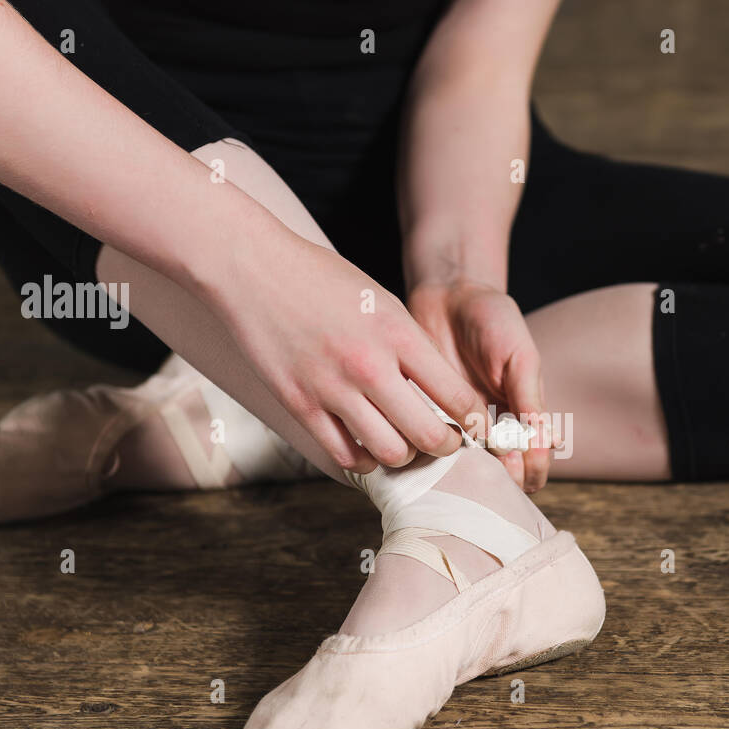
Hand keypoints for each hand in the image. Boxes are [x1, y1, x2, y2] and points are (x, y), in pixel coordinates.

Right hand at [207, 226, 487, 472]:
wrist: (254, 268)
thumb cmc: (323, 280)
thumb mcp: (382, 301)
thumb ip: (412, 347)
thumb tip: (444, 394)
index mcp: (398, 332)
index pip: (456, 395)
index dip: (473, 419)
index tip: (474, 425)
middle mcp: (369, 364)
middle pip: (428, 435)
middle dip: (446, 447)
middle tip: (446, 443)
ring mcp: (332, 388)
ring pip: (389, 453)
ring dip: (405, 455)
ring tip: (406, 444)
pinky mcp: (300, 405)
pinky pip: (345, 455)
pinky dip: (365, 460)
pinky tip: (369, 446)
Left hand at [406, 279, 550, 490]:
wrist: (447, 298)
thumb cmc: (492, 320)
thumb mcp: (519, 353)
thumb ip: (530, 394)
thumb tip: (545, 438)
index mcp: (526, 409)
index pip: (537, 452)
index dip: (534, 467)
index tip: (526, 471)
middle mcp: (498, 422)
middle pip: (508, 468)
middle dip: (507, 480)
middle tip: (497, 481)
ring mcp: (466, 423)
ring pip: (475, 464)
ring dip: (475, 474)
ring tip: (470, 476)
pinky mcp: (435, 417)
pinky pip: (441, 445)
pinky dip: (443, 457)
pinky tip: (440, 459)